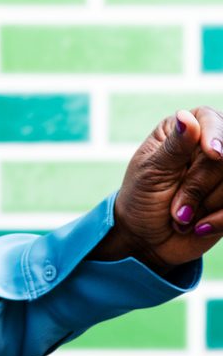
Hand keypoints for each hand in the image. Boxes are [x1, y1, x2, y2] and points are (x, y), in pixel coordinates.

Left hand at [98, 107, 222, 270]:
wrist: (146, 239)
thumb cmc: (141, 198)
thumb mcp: (152, 172)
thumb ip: (175, 146)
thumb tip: (187, 117)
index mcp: (182, 132)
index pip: (209, 118)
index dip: (216, 135)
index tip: (213, 154)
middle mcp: (207, 148)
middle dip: (198, 186)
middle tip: (175, 207)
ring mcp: (222, 176)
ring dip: (205, 205)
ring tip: (180, 216)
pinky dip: (218, 220)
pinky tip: (198, 226)